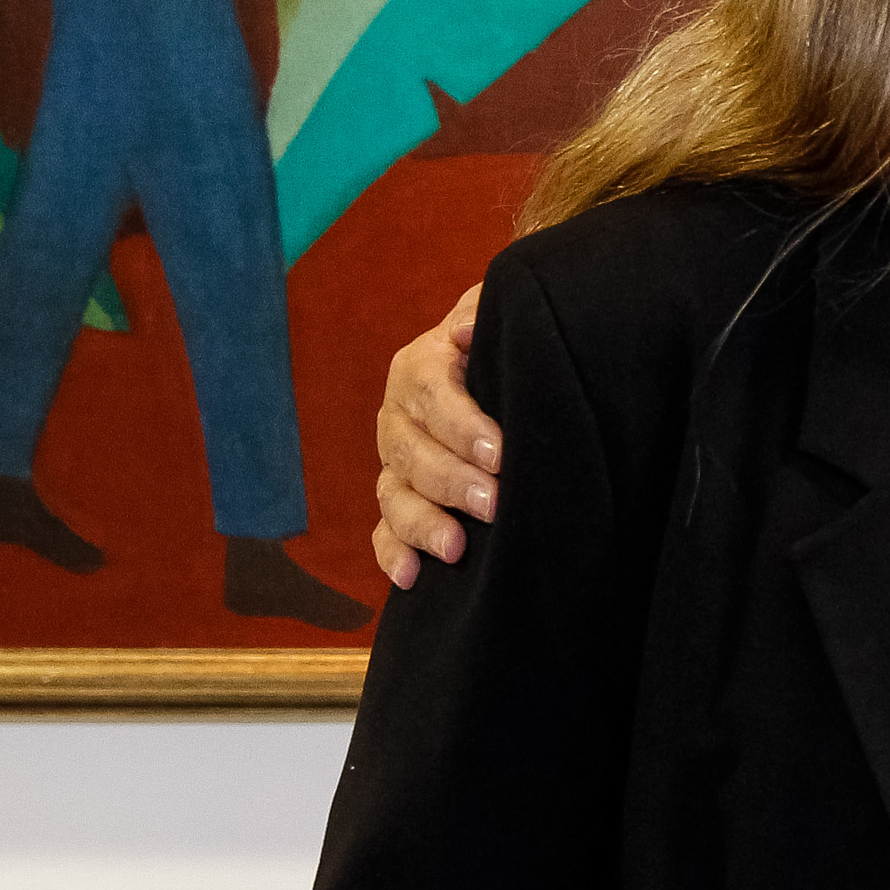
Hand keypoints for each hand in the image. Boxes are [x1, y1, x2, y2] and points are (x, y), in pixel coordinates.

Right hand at [371, 285, 496, 588]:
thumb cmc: (505, 343)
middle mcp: (399, 417)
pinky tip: (411, 576)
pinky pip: (384, 530)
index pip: (431, 395)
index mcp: (420, 367)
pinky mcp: (400, 498)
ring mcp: (396, 462)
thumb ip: (483, 312)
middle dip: (452, 482)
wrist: (503, 372)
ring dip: (422, 524)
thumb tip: (464, 329)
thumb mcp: (502, 317)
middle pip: (412, 452)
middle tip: (494, 504)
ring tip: (456, 549)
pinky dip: (393, 554)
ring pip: (394, 495)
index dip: (463, 425)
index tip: (500, 453)